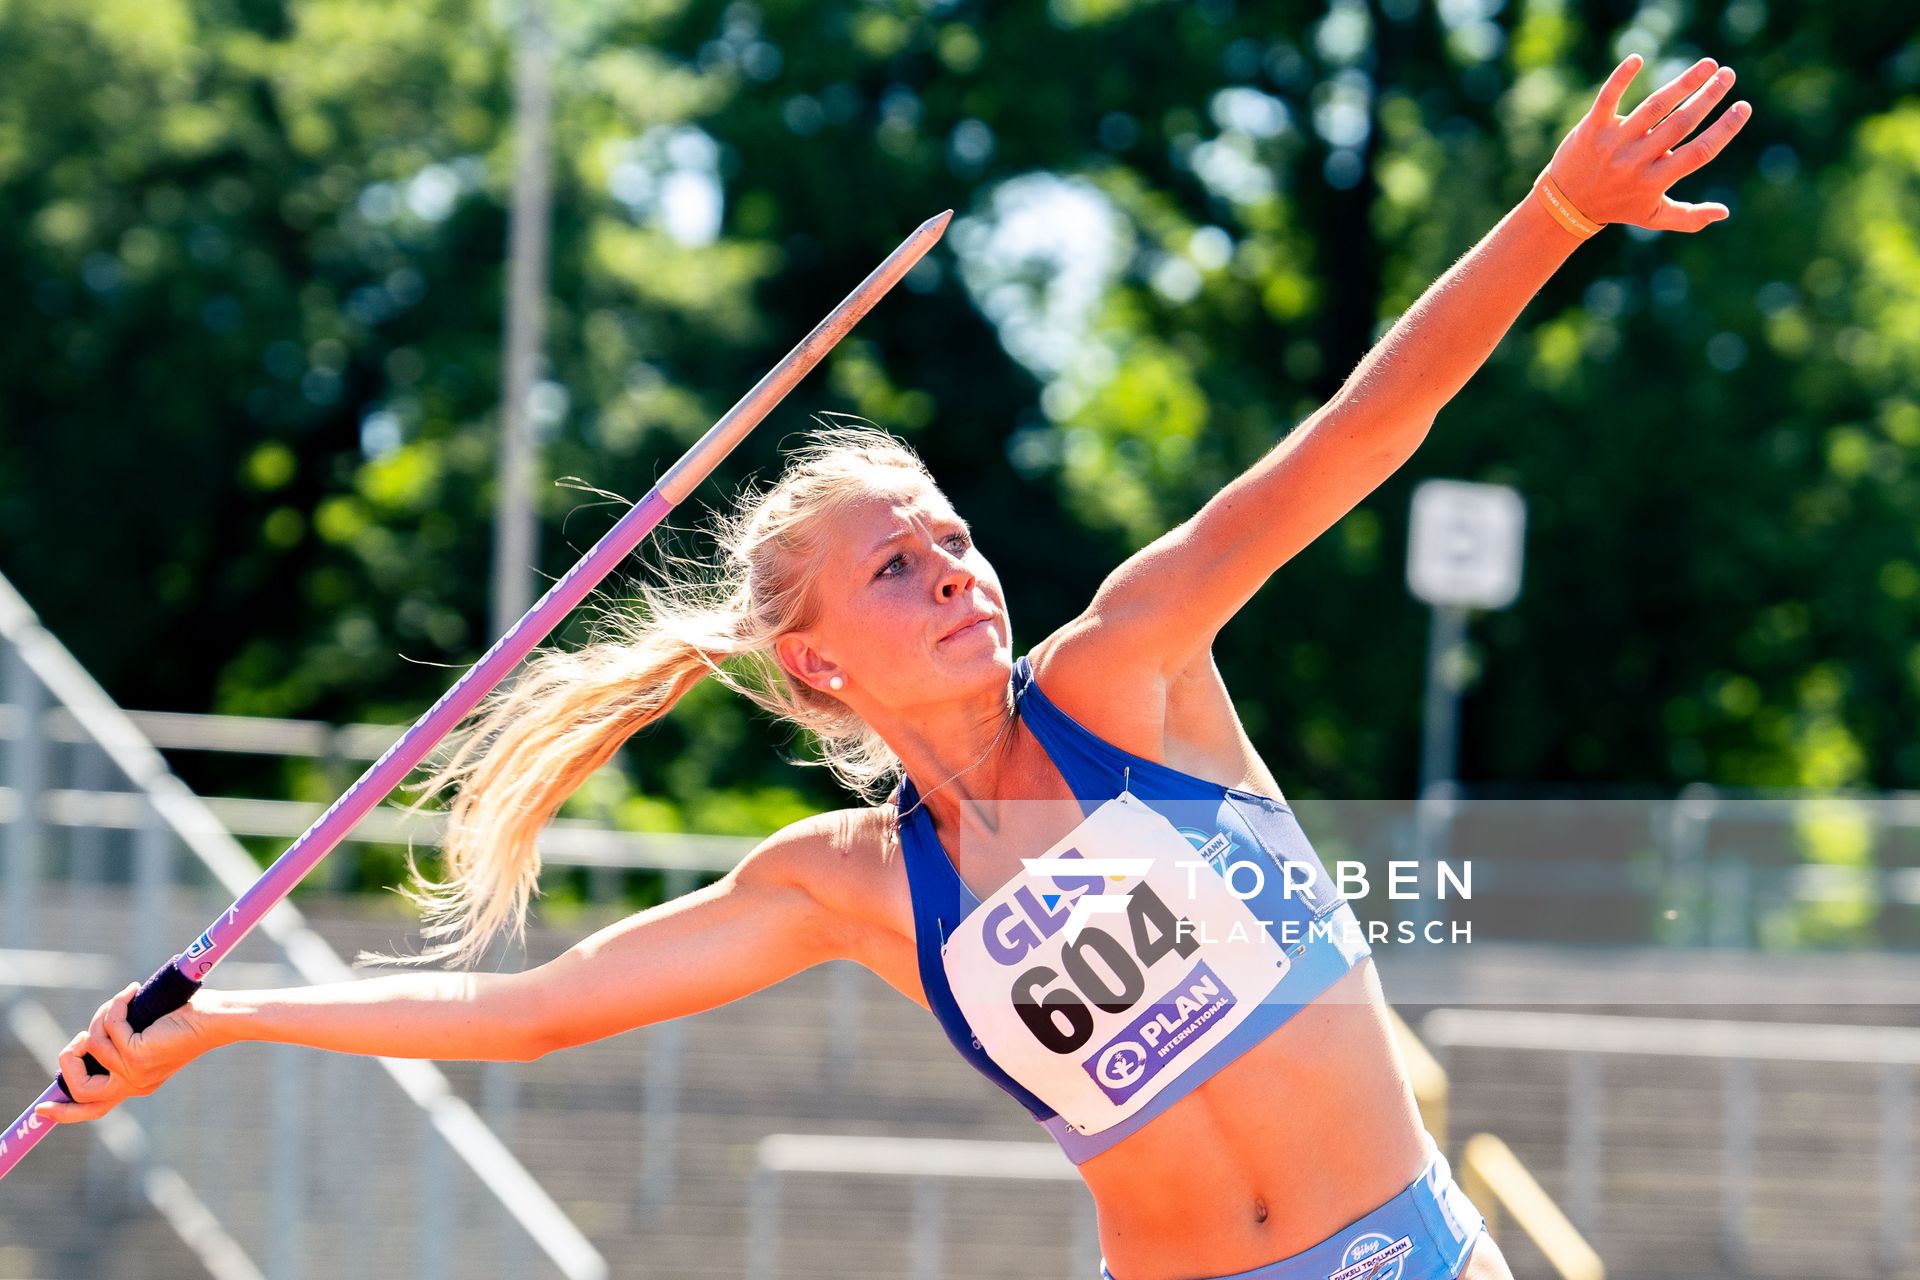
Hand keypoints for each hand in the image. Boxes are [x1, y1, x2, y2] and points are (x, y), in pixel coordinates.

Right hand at [35, 982, 221, 1122]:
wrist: (217, 1019)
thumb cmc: (189, 1020)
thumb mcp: (149, 1038)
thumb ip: (122, 1045)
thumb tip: (89, 1040)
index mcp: (136, 1085)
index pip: (94, 1110)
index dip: (64, 1112)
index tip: (42, 1109)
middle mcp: (134, 1084)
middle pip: (81, 1092)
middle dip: (68, 1062)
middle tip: (80, 1037)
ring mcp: (135, 1072)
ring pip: (92, 1045)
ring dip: (102, 1016)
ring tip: (124, 1000)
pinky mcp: (138, 1054)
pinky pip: (110, 1027)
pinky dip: (117, 1004)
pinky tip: (133, 991)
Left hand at [1545, 53, 1752, 232]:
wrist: (1565, 205)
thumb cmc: (1616, 207)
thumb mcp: (1652, 217)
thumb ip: (1689, 217)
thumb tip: (1725, 212)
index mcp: (1655, 180)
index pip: (1698, 153)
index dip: (1724, 130)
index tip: (1743, 107)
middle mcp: (1636, 161)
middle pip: (1680, 124)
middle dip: (1707, 98)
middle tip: (1728, 75)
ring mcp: (1613, 143)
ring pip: (1654, 108)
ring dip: (1683, 83)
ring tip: (1708, 65)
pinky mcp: (1591, 128)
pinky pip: (1608, 98)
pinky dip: (1621, 78)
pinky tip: (1638, 59)